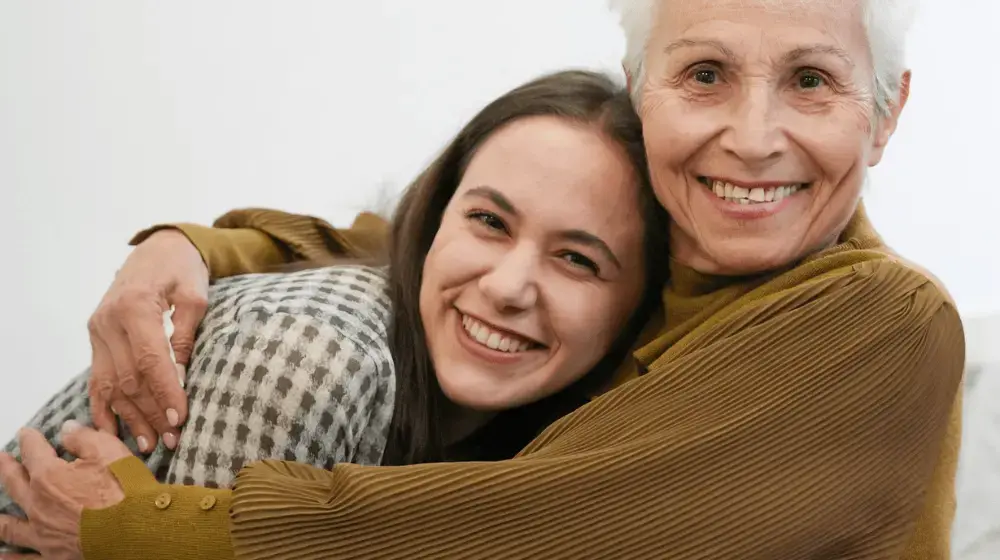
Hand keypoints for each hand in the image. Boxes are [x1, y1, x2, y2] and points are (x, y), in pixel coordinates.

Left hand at [0, 422, 129, 558]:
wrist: (136, 530)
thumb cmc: (124, 490)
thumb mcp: (109, 451)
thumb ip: (84, 437)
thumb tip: (67, 428)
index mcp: (49, 476)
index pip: (34, 452)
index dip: (30, 440)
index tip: (26, 433)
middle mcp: (39, 505)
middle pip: (15, 483)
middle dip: (8, 469)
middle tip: (2, 459)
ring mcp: (43, 533)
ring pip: (11, 525)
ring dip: (1, 517)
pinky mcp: (54, 554)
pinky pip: (25, 558)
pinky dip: (11, 557)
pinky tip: (1, 555)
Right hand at [87, 228, 208, 451]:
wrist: (158, 249)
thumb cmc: (182, 270)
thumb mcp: (195, 296)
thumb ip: (187, 334)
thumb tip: (182, 376)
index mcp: (134, 307)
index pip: (150, 360)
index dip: (165, 392)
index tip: (181, 418)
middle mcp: (108, 321)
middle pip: (129, 377)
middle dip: (151, 412)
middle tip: (173, 439)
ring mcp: (97, 330)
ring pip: (110, 384)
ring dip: (130, 417)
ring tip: (151, 444)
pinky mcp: (95, 338)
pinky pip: (96, 379)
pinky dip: (103, 407)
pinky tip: (113, 432)